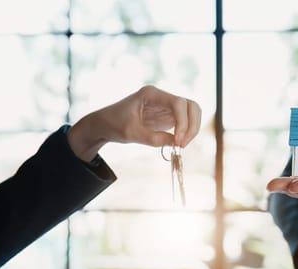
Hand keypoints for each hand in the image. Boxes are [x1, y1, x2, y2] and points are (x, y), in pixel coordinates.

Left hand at [67, 85, 201, 160]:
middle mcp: (162, 97)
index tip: (178, 141)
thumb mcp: (131, 133)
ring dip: (192, 129)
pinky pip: (185, 122)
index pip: (178, 103)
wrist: (105, 124)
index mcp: (151, 94)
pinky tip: (178, 144)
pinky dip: (187, 133)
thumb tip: (176, 144)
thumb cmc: (114, 124)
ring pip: (192, 113)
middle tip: (183, 145)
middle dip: (192, 125)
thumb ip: (153, 138)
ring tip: (181, 145)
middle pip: (190, 106)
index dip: (182, 122)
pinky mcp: (168, 116)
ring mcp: (166, 106)